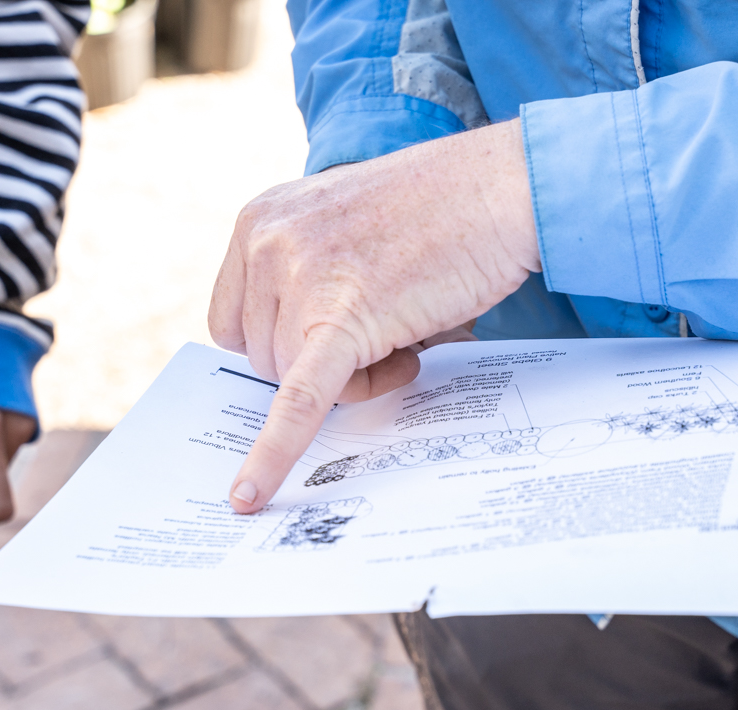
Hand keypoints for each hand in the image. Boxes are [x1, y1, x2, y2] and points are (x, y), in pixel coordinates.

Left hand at [209, 119, 537, 512]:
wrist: (501, 188)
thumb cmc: (440, 211)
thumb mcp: (344, 225)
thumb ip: (308, 275)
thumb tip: (297, 357)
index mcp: (258, 220)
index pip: (237, 322)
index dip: (285, 343)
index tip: (331, 333)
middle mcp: (267, 243)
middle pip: (262, 356)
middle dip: (322, 363)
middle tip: (391, 329)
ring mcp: (300, 277)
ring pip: (290, 381)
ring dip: (350, 378)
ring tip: (405, 331)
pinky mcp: (344, 318)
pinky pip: (301, 401)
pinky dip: (275, 452)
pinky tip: (252, 494)